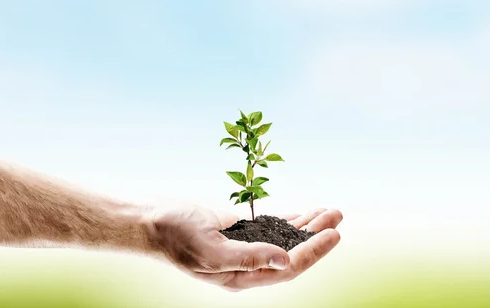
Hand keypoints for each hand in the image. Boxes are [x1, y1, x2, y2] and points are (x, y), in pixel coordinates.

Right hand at [143, 205, 341, 290]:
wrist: (152, 220)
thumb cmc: (175, 235)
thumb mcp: (210, 249)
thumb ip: (247, 256)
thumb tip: (283, 259)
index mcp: (242, 276)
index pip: (287, 267)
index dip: (313, 251)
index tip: (333, 234)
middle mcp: (247, 264)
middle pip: (292, 252)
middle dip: (316, 235)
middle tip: (337, 216)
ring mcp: (244, 247)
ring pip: (284, 239)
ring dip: (307, 225)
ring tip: (329, 212)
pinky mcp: (240, 232)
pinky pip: (271, 228)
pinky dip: (289, 221)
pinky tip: (304, 214)